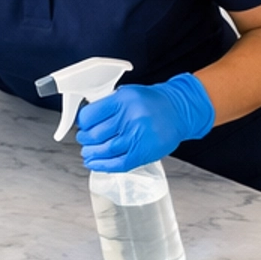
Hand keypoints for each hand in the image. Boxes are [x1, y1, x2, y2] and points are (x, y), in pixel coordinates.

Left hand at [76, 75, 213, 173]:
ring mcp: (137, 137)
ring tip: (88, 152)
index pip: (90, 115)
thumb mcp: (127, 93)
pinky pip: (118, 163)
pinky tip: (94, 164)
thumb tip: (86, 120)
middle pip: (95, 135)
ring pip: (105, 150)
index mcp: (122, 100)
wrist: (178, 110)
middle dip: (85, 140)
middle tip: (84, 139)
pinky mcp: (143, 152)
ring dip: (91, 154)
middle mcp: (130, 118)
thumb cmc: (152, 102)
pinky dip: (103, 166)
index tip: (82, 125)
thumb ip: (108, 104)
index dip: (82, 123)